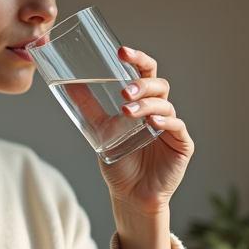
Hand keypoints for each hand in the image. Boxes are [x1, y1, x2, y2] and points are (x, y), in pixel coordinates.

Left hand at [99, 47, 193, 216]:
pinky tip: (153, 121)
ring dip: (146, 103)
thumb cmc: (120, 164)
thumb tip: (66, 83)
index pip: (145, 73)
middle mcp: (160, 110)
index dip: (137, 59)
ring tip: (127, 111)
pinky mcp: (182, 145)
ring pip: (165, 103)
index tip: (121, 51)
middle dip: (142, 83)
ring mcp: (173, 127)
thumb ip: (87, 106)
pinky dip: (165, 120)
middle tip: (123, 91)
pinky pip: (177, 126)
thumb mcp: (99, 130)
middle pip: (159, 83)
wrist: (130, 196)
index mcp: (144, 103)